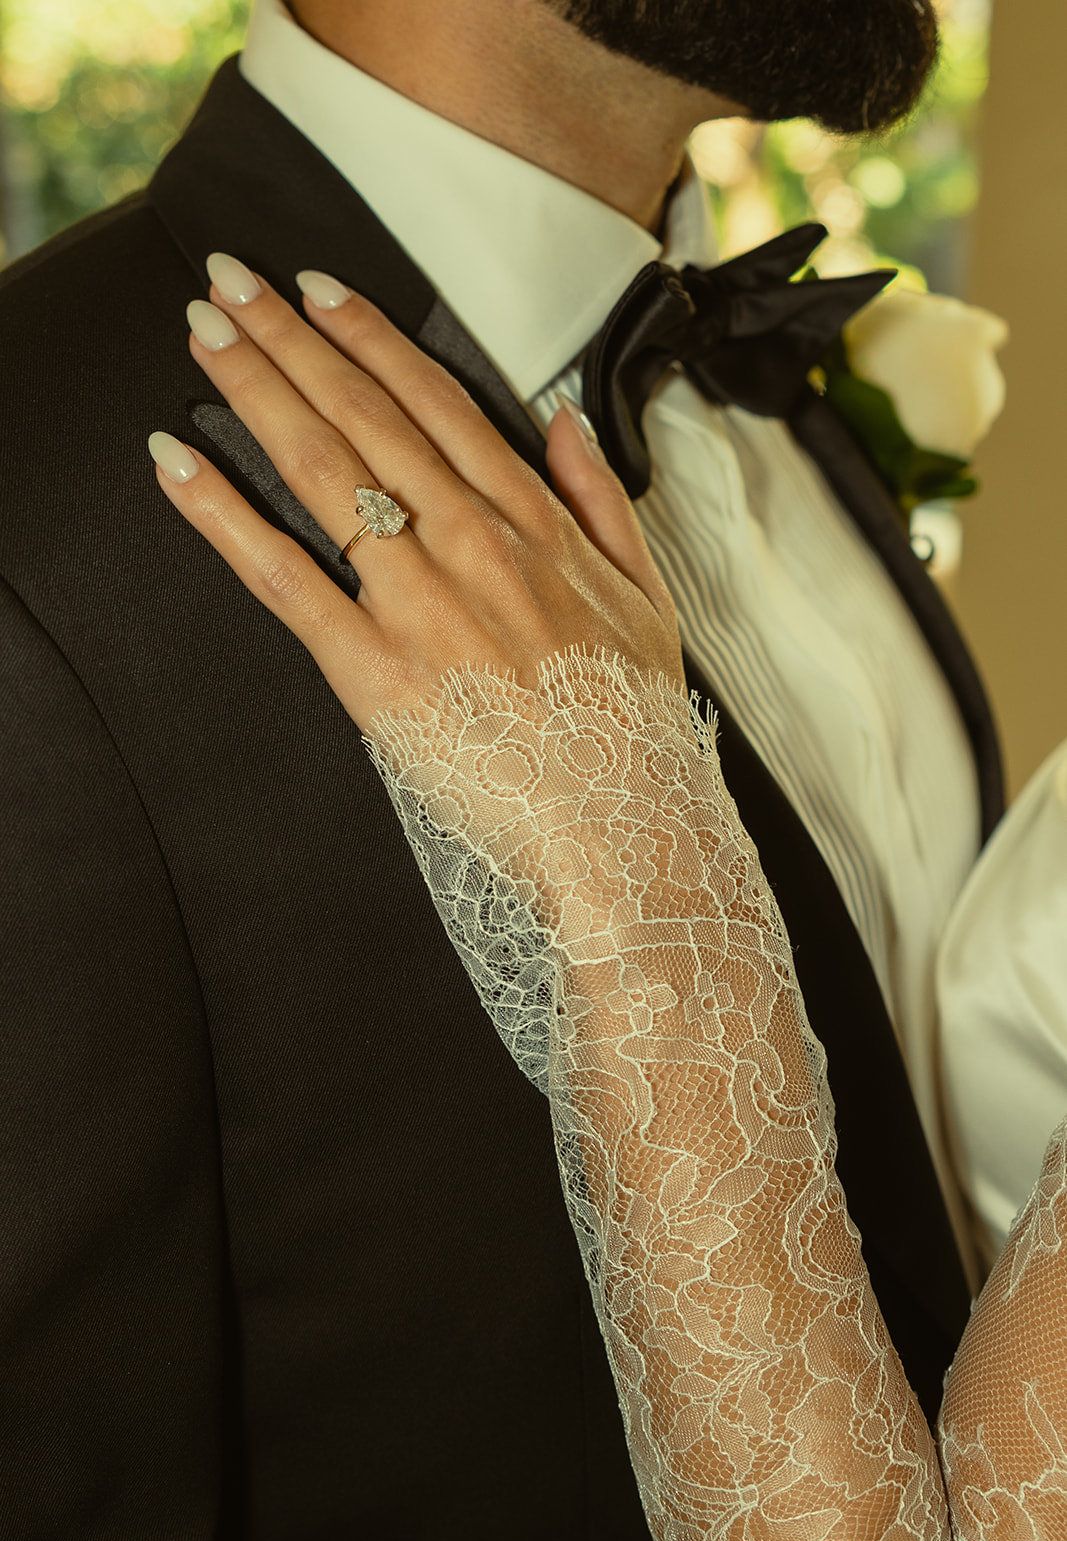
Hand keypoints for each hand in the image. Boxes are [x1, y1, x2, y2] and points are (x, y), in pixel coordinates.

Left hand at [149, 256, 682, 733]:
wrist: (625, 832)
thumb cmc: (631, 727)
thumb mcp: (648, 598)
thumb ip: (602, 498)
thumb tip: (563, 418)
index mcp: (534, 524)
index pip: (434, 402)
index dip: (366, 336)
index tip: (317, 290)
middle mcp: (471, 544)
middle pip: (363, 415)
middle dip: (289, 338)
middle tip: (230, 283)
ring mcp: (419, 603)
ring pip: (321, 470)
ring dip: (256, 389)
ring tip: (205, 334)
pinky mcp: (373, 670)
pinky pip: (284, 576)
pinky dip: (224, 514)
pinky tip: (179, 463)